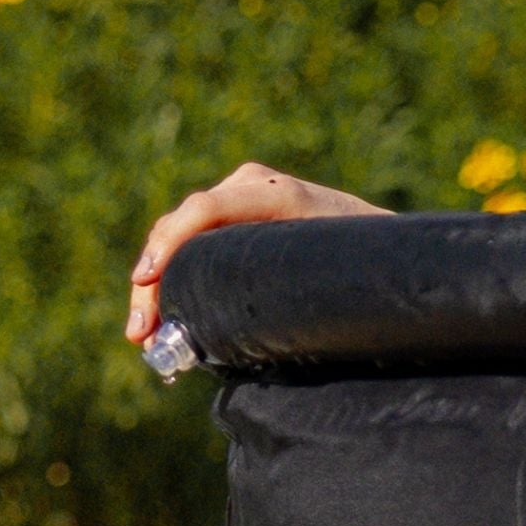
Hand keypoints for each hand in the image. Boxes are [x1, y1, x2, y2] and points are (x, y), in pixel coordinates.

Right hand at [124, 163, 390, 342]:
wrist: (385, 245)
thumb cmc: (368, 267)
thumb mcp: (342, 276)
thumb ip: (302, 285)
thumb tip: (246, 323)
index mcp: (282, 197)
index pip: (208, 208)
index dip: (172, 242)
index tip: (148, 278)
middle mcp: (254, 187)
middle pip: (181, 225)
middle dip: (151, 280)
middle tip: (140, 335)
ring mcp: (240, 196)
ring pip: (177, 238)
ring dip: (153, 288)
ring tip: (144, 338)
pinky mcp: (232, 216)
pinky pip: (191, 244)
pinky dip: (170, 283)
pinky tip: (158, 324)